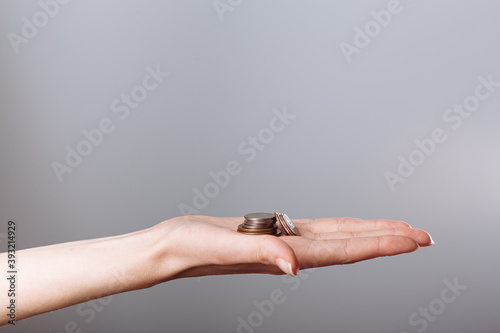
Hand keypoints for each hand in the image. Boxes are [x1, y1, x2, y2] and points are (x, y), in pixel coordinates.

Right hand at [151, 215, 433, 279]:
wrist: (168, 249)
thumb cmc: (186, 248)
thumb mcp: (218, 248)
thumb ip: (257, 254)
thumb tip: (295, 267)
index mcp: (281, 254)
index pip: (341, 249)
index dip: (377, 244)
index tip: (412, 238)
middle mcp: (288, 251)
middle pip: (348, 245)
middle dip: (386, 240)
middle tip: (424, 236)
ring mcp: (280, 244)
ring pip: (335, 238)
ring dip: (368, 235)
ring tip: (396, 231)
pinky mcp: (269, 236)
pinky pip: (315, 231)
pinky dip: (340, 229)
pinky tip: (347, 229)